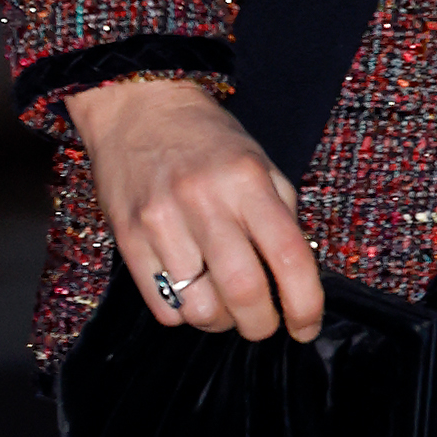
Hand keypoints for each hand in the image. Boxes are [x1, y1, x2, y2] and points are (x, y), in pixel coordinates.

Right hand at [68, 77, 323, 341]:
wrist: (140, 108)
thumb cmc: (207, 139)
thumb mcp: (259, 161)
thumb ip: (280, 212)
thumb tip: (297, 274)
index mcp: (248, 180)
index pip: (289, 254)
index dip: (305, 303)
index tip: (308, 327)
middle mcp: (205, 201)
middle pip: (244, 291)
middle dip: (262, 325)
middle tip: (267, 325)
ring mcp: (162, 223)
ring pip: (201, 309)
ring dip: (222, 322)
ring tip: (227, 305)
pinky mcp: (128, 241)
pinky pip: (164, 308)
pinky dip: (186, 315)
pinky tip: (193, 292)